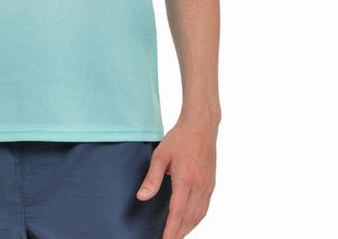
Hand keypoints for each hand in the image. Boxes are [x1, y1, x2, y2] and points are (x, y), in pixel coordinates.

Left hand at [136, 117, 217, 238]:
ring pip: (199, 215)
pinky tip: (189, 221)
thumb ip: (152, 178)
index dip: (171, 230)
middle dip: (179, 233)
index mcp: (185, 179)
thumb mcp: (160, 155)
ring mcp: (207, 185)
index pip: (177, 212)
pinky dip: (196, 219)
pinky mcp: (211, 183)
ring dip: (188, 228)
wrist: (201, 126)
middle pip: (189, 218)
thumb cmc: (179, 138)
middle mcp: (199, 186)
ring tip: (176, 235)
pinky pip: (204, 207)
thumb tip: (142, 197)